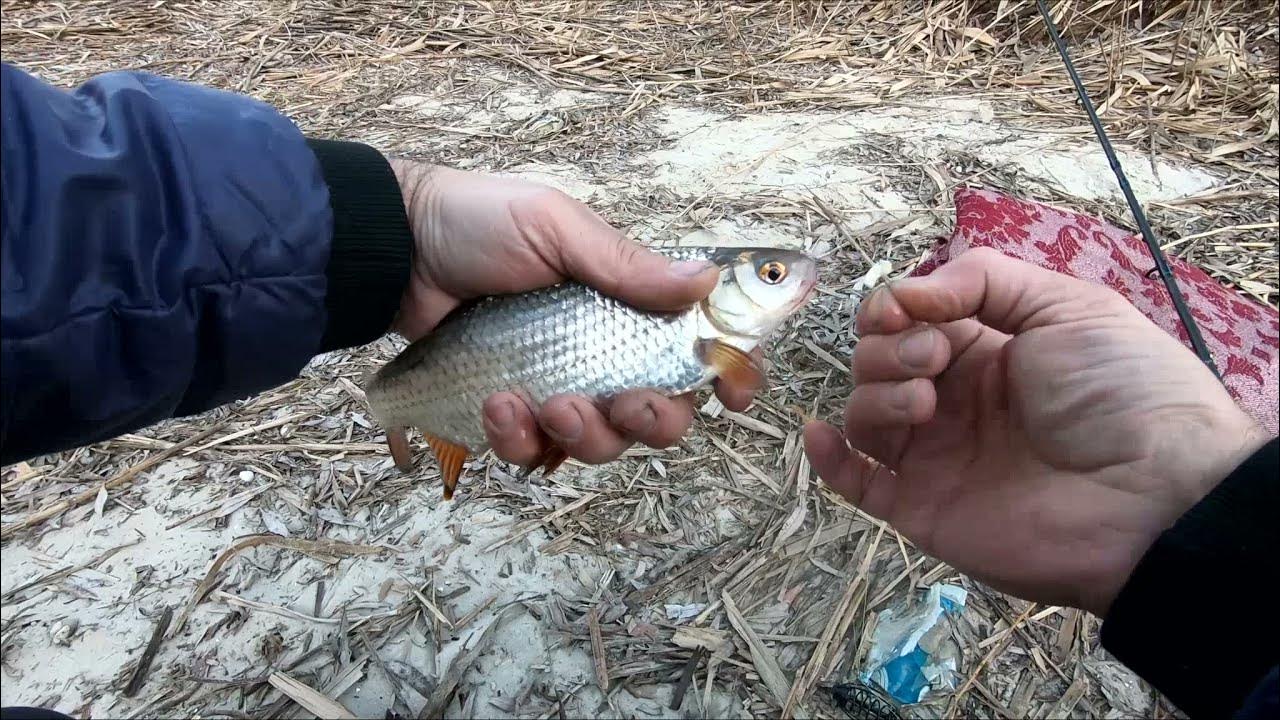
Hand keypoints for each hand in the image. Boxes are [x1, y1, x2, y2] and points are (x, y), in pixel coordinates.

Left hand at [388, 161, 759, 467]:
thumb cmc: (478, 222)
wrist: (396, 249)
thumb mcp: (556, 227)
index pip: (699, 348)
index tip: (734, 395)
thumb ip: (626, 264)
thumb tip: (704, 280)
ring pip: (602, 445)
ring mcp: (560, 387)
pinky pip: (534, 452)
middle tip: (623, 402)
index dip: (729, 376)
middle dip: (652, 421)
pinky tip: (494, 403)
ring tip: (541, 401)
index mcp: (630, 304)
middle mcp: (605, 354)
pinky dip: (519, 438)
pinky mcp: (512, 413)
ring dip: (582, 434)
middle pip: (662, 416)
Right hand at [803, 248, 1269, 615]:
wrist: (1155, 495)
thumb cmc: (1123, 391)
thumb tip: (906, 293)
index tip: (911, 309)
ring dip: (878, 391)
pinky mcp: (923, 507)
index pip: (908, 319)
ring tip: (926, 400)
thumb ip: (982, 279)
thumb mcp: (1066, 305)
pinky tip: (820, 435)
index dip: (895, 307)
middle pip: (877, 359)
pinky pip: (857, 484)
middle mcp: (955, 399)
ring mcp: (936, 455)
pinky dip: (828, 459)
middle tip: (938, 357)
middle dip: (891, 346)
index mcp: (988, 350)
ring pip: (864, 411)